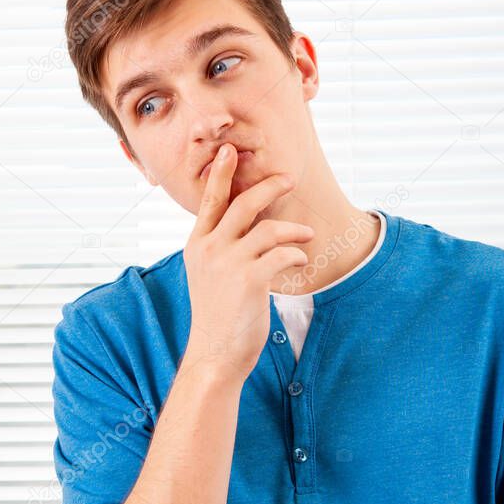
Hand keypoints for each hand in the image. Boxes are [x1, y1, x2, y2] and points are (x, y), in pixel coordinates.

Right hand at [183, 142, 314, 382]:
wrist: (215, 353)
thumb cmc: (217, 315)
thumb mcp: (208, 275)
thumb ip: (219, 249)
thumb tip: (246, 228)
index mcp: (197, 245)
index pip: (210, 201)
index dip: (221, 174)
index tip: (230, 150)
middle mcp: (210, 249)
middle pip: (243, 203)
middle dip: (269, 187)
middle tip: (289, 179)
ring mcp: (229, 263)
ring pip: (268, 229)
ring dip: (293, 230)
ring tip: (306, 235)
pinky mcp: (250, 280)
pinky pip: (282, 255)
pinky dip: (296, 255)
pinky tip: (301, 261)